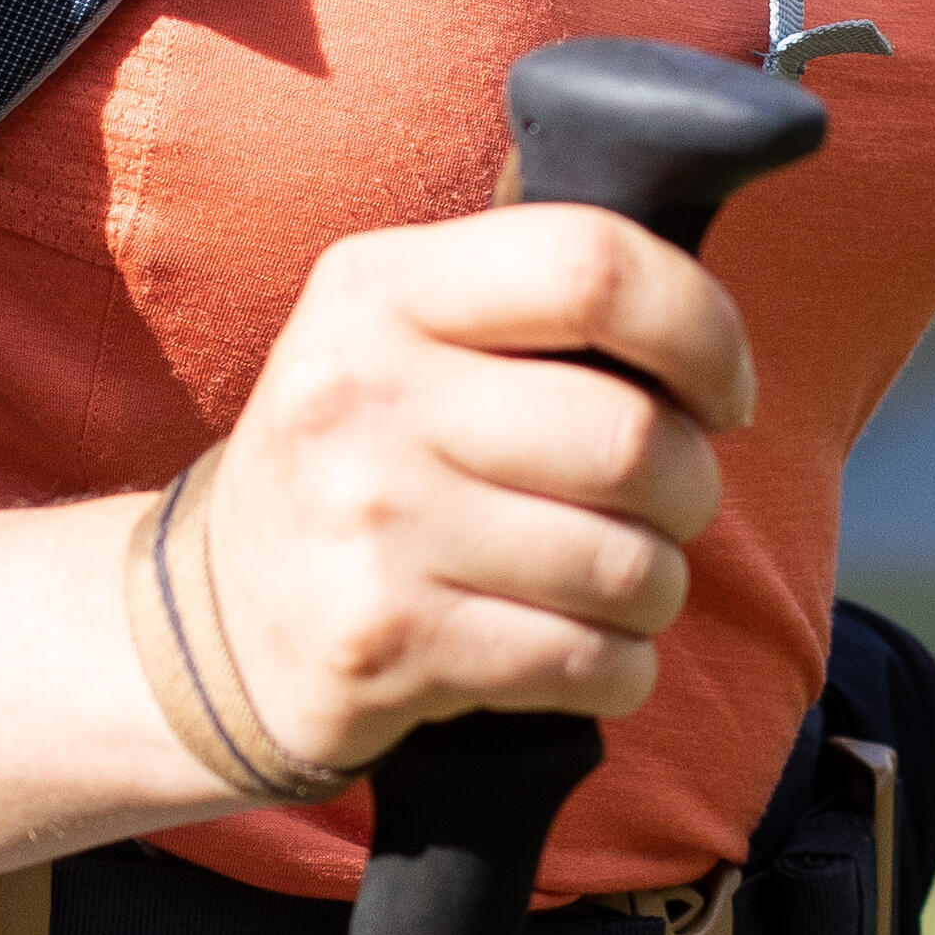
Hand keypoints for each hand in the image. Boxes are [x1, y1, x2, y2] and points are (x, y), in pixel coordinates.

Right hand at [182, 209, 752, 768]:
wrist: (215, 615)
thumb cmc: (362, 457)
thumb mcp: (400, 331)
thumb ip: (531, 299)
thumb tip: (709, 330)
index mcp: (379, 289)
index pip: (592, 267)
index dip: (702, 330)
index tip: (719, 390)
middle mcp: (363, 395)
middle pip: (633, 436)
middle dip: (694, 487)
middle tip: (668, 504)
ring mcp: (370, 526)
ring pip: (630, 566)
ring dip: (660, 588)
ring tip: (615, 579)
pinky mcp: (388, 643)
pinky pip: (590, 662)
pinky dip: (620, 667)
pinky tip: (579, 646)